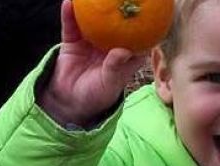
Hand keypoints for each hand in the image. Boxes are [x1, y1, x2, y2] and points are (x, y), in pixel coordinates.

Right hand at [39, 0, 146, 125]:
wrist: (70, 103)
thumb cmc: (97, 96)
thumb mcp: (109, 84)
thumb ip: (116, 68)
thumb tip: (124, 51)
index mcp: (124, 56)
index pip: (138, 38)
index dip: (145, 25)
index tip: (149, 10)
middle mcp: (109, 45)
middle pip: (116, 23)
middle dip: (118, 7)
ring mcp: (91, 41)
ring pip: (93, 20)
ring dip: (92, 7)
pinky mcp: (73, 41)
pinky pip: (71, 26)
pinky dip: (69, 15)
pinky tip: (69, 3)